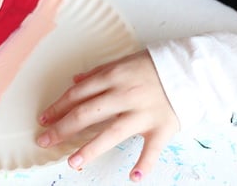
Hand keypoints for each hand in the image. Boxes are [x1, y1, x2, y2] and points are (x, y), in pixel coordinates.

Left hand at [36, 50, 178, 181]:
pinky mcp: (162, 127)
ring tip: (72, 163)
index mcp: (113, 77)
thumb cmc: (154, 66)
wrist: (191, 69)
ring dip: (90, 150)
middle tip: (45, 140)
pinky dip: (144, 164)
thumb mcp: (123, 62)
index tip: (44, 119)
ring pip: (111, 134)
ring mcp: (142, 113)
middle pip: (86, 114)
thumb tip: (74, 81)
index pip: (77, 95)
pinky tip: (133, 176)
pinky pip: (152, 149)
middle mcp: (124, 95)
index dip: (58, 107)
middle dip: (63, 128)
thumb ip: (97, 73)